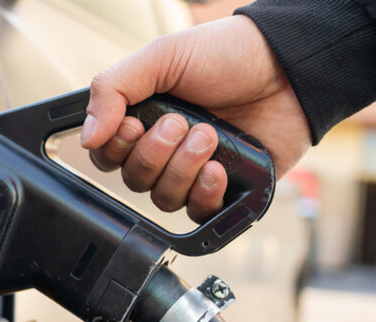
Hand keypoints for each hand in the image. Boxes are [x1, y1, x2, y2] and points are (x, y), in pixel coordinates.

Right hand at [81, 15, 310, 222]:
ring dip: (183, 168)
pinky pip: (198, 213)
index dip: (117, 146)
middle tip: (181, 122)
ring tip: (209, 136)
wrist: (289, 67)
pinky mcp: (225, 188)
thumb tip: (86, 137)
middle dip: (156, 153)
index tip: (136, 122)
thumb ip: (113, 89)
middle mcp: (164, 147)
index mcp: (142, 116)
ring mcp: (194, 169)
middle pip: (134, 179)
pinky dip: (204, 194)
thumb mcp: (161, 56)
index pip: (107, 154)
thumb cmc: (228, 54)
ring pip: (164, 197)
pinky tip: (218, 169)